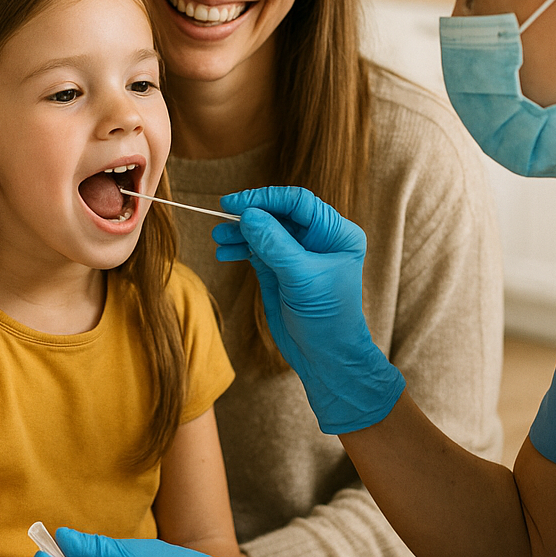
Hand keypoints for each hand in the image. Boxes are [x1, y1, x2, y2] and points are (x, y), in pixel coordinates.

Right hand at [212, 186, 405, 433]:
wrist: (326, 358)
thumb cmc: (327, 318)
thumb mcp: (301, 278)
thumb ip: (274, 244)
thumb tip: (249, 215)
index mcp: (336, 233)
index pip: (298, 202)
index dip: (266, 199)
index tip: (235, 203)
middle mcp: (318, 238)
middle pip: (278, 214)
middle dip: (250, 216)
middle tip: (223, 221)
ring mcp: (297, 254)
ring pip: (264, 231)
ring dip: (240, 233)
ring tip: (219, 238)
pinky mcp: (280, 270)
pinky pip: (257, 250)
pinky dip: (240, 249)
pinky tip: (225, 252)